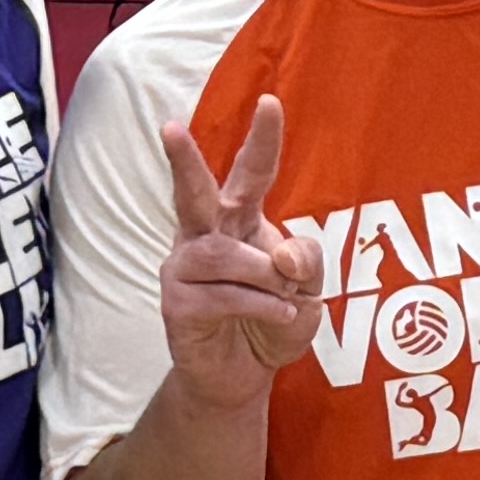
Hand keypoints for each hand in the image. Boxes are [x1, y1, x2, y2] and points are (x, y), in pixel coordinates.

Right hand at [155, 92, 317, 405]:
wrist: (241, 377)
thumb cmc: (271, 321)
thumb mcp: (309, 290)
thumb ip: (307, 263)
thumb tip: (284, 254)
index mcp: (238, 220)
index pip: (252, 174)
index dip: (262, 139)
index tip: (271, 102)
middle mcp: (205, 236)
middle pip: (193, 191)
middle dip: (183, 160)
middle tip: (169, 128)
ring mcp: (185, 269)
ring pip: (222, 253)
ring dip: (264, 273)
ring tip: (287, 297)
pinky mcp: (177, 304)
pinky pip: (222, 294)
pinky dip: (260, 304)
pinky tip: (280, 315)